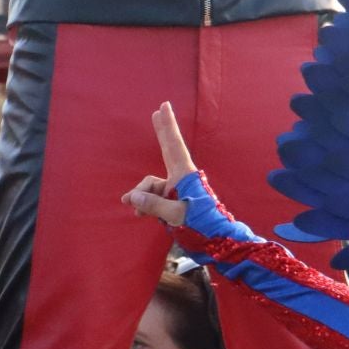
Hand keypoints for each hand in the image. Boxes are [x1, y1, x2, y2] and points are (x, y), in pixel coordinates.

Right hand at [121, 103, 197, 227]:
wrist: (215, 241)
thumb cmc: (200, 225)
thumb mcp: (175, 215)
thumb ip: (152, 204)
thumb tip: (132, 197)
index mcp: (185, 175)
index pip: (173, 145)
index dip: (167, 126)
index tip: (164, 106)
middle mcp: (180, 178)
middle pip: (166, 150)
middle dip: (161, 134)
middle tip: (156, 112)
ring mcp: (176, 190)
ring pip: (152, 186)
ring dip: (142, 198)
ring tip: (139, 215)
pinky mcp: (173, 201)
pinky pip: (153, 198)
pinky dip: (145, 206)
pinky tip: (140, 216)